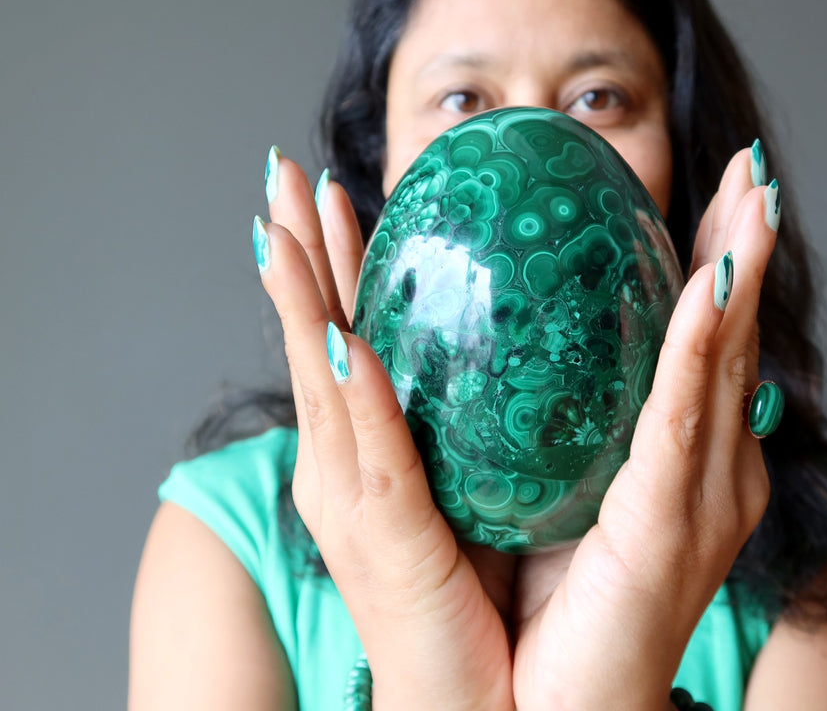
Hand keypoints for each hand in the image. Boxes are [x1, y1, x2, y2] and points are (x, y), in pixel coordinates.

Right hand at [255, 152, 514, 710]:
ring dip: (300, 295)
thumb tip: (539, 363)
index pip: (355, 338)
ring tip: (280, 221)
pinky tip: (345, 337)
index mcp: (381, 453)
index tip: (335, 196)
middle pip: (321, 338)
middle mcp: (352, 468)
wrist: (503, 700)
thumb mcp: (503, 491)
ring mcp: (355, 502)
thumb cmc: (500, 601)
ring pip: (322, 376)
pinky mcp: (383, 541)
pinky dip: (353, 390)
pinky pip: (371, 451)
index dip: (337, 267)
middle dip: (300, 255)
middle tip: (282, 176)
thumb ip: (498, 428)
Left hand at [510, 146, 778, 710]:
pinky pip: (682, 420)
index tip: (718, 197)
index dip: (713, 268)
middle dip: (741, 247)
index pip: (696, 344)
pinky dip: (702, 346)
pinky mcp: (672, 526)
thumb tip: (525, 360)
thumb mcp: (549, 490)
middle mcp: (707, 471)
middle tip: (753, 171)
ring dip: (739, 270)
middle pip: (725, 337)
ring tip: (754, 196)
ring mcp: (701, 498)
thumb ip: (561, 427)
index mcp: (676, 461)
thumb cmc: (551, 603)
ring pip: (721, 362)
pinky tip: (714, 285)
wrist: (551, 706)